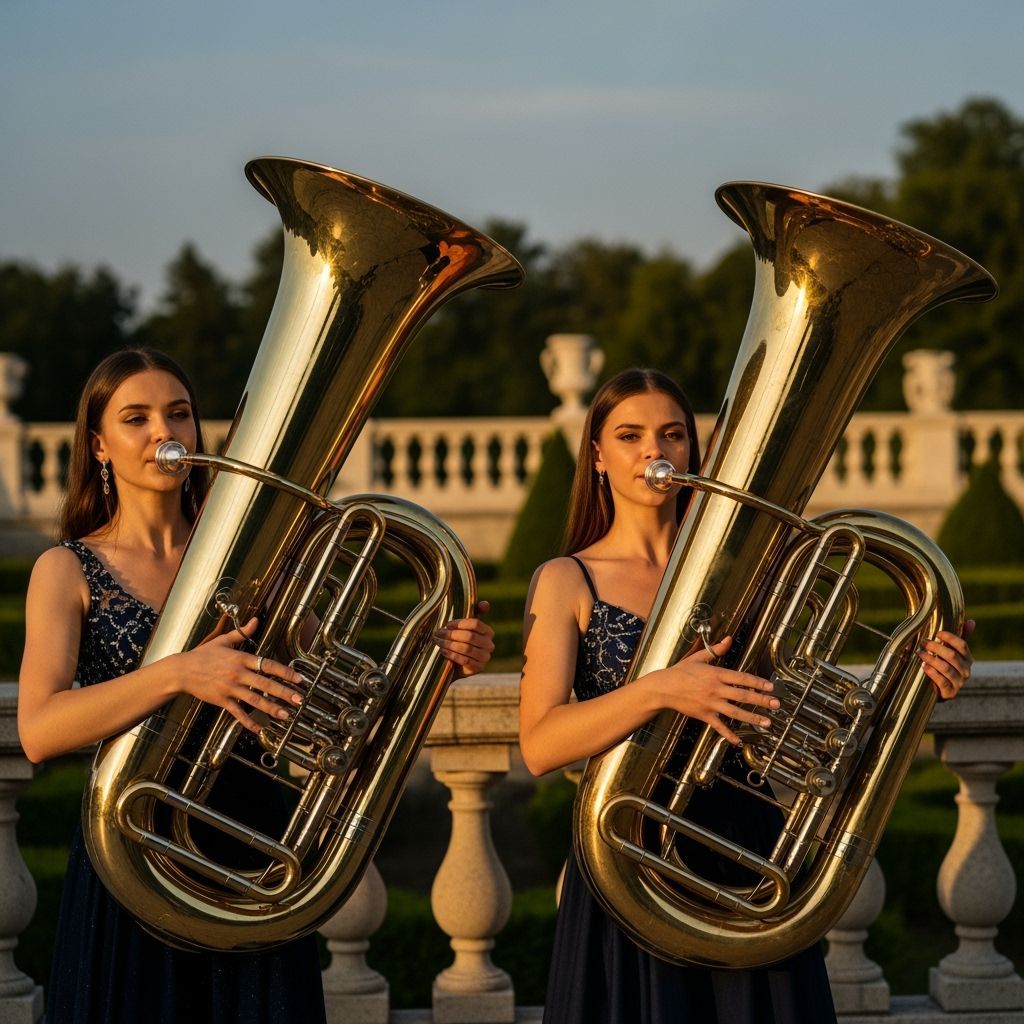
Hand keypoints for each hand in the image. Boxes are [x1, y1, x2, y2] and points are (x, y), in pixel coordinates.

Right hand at [176, 617, 303, 732]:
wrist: (182, 670)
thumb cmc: (203, 654)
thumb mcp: (223, 640)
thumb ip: (242, 632)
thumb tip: (256, 620)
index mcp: (240, 658)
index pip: (268, 665)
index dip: (285, 672)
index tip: (299, 679)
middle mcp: (237, 674)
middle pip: (265, 684)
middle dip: (284, 692)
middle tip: (300, 699)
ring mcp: (230, 688)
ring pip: (254, 700)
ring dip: (271, 708)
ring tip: (286, 715)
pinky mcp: (221, 701)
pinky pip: (237, 713)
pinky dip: (248, 722)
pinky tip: (259, 729)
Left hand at [434, 600, 494, 677]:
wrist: (456, 663)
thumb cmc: (460, 640)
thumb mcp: (466, 626)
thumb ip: (475, 612)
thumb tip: (485, 604)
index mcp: (488, 632)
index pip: (476, 624)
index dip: (460, 623)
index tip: (447, 624)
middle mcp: (490, 645)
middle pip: (470, 636)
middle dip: (451, 635)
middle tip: (438, 633)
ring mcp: (485, 657)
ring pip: (467, 649)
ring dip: (450, 644)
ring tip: (438, 642)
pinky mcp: (478, 668)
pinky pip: (465, 660)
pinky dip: (452, 655)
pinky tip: (443, 651)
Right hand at [646, 636, 779, 745]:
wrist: (663, 687)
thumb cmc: (680, 671)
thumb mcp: (698, 658)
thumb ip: (716, 650)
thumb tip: (729, 639)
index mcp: (715, 674)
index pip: (742, 678)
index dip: (758, 682)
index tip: (771, 687)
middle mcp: (715, 689)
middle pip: (743, 696)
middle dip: (762, 701)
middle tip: (777, 705)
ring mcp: (710, 704)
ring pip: (735, 712)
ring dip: (753, 718)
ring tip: (767, 722)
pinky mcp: (704, 715)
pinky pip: (719, 726)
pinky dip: (729, 734)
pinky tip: (739, 741)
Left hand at [920, 618, 974, 701]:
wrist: (939, 690)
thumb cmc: (945, 665)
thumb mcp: (953, 652)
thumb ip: (961, 637)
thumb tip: (972, 621)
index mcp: (968, 659)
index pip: (962, 645)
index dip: (950, 638)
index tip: (938, 633)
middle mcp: (966, 671)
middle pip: (952, 656)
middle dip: (937, 647)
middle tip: (924, 642)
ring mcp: (959, 682)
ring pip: (946, 668)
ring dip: (931, 659)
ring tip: (920, 653)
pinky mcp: (950, 693)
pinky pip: (942, 682)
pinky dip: (932, 673)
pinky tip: (924, 667)